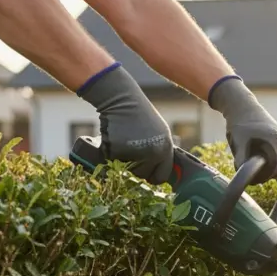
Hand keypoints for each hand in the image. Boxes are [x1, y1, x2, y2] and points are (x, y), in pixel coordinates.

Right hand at [76, 63, 173, 183]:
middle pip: (142, 175)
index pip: (161, 176)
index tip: (147, 172)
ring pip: (127, 169)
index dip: (152, 175)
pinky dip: (111, 153)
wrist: (121, 99)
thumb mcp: (160, 134)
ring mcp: (134, 153)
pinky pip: (113, 161)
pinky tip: (116, 137)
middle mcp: (152, 154)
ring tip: (126, 141)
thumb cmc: (141, 116)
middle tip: (132, 149)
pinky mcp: (116, 151)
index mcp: (165, 150)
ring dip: (124, 160)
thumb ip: (162, 153)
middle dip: (136, 166)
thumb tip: (162, 175)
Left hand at [208, 76, 276, 181]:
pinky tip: (262, 161)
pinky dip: (275, 164)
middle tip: (253, 174)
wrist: (243, 107)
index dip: (266, 177)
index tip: (253, 178)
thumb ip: (241, 161)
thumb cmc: (240, 124)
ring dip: (272, 170)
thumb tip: (244, 178)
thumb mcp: (238, 142)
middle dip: (269, 175)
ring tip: (256, 166)